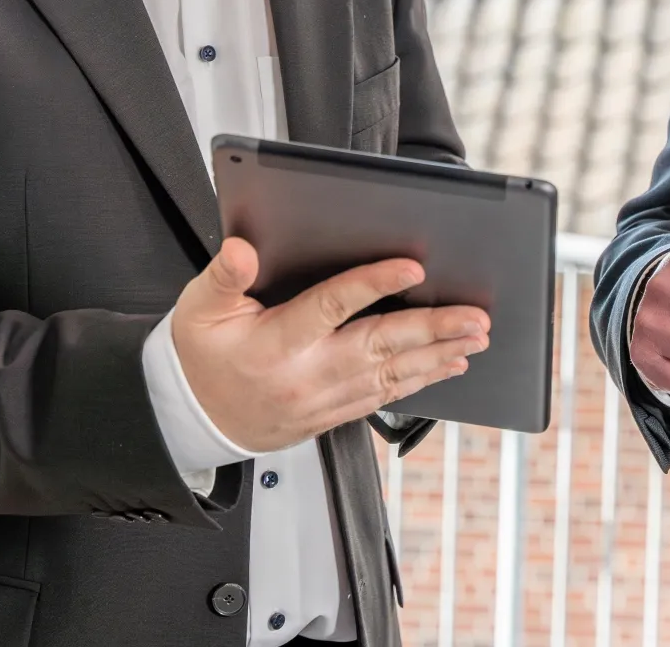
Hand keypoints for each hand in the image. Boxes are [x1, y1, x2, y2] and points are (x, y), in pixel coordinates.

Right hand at [173, 238, 490, 452]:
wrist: (194, 419)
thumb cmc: (201, 355)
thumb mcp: (199, 308)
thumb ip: (224, 275)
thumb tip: (242, 249)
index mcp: (275, 343)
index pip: (331, 308)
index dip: (373, 285)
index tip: (412, 267)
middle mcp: (307, 375)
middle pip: (379, 348)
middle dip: (432, 330)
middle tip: (474, 316)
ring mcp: (324, 400)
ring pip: (391, 376)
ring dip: (438, 356)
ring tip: (475, 338)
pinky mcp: (333, 414)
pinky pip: (385, 397)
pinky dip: (421, 381)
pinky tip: (449, 364)